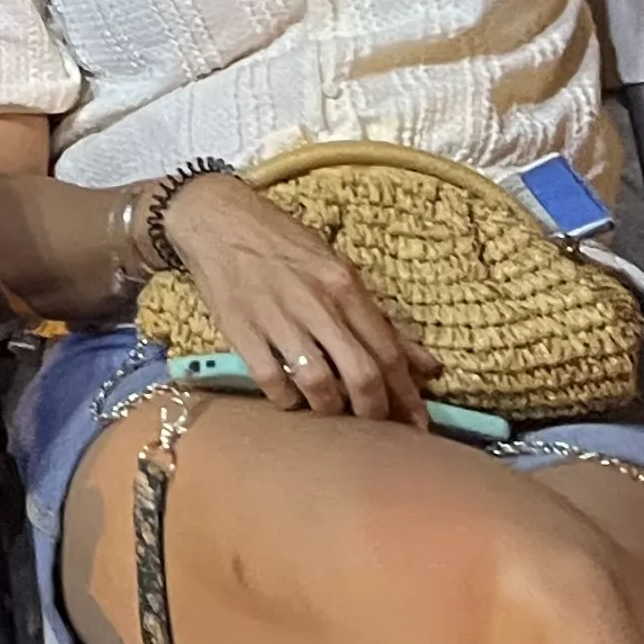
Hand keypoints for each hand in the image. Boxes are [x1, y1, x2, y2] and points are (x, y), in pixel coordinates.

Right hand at [157, 168, 435, 419]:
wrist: (214, 217)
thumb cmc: (281, 241)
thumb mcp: (337, 269)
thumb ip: (381, 320)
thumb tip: (428, 366)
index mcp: (344, 285)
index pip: (387, 352)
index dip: (407, 396)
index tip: (417, 424)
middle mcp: (315, 303)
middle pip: (360, 375)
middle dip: (374, 411)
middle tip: (375, 426)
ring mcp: (276, 318)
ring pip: (319, 384)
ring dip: (330, 408)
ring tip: (330, 409)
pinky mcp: (240, 330)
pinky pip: (272, 382)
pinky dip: (286, 400)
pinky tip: (290, 397)